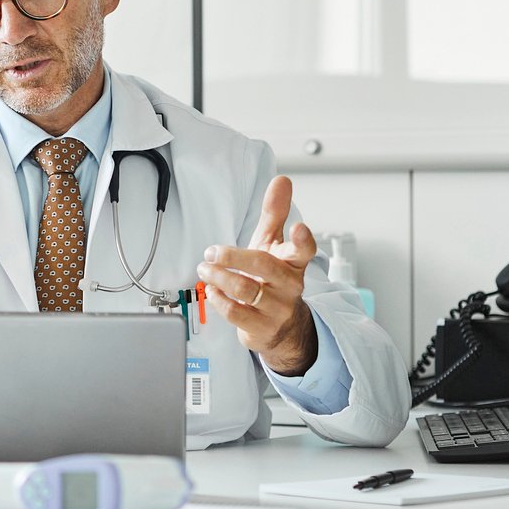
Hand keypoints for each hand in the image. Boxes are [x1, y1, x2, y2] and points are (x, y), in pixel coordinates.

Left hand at [195, 175, 318, 374]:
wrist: (281, 326)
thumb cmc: (272, 278)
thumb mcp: (273, 245)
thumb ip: (275, 213)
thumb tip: (282, 180)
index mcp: (294, 263)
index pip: (304, 249)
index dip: (302, 239)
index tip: (299, 227)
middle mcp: (289, 285)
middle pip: (264, 266)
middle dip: (233, 256)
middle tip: (211, 252)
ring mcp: (277, 308)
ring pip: (245, 289)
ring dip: (218, 277)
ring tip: (204, 269)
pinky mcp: (261, 328)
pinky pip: (236, 312)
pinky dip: (218, 299)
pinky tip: (211, 290)